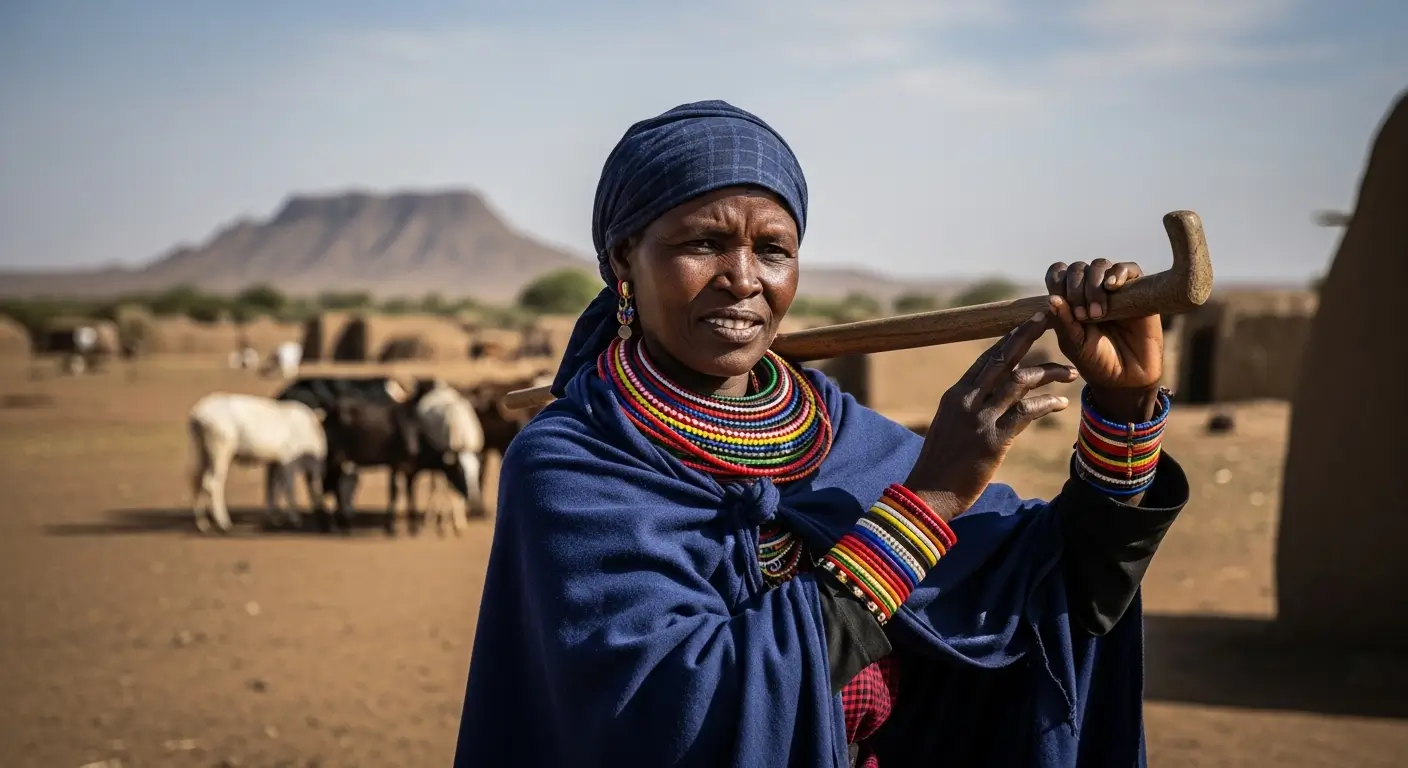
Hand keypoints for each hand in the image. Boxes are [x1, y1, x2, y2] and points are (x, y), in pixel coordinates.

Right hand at [904, 311, 1078, 519]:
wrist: (927, 494)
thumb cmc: (939, 464)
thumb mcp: (949, 427)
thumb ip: (967, 409)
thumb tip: (988, 398)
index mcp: (955, 395)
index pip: (986, 358)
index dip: (1009, 338)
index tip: (1028, 323)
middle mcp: (967, 401)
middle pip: (1003, 359)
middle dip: (1028, 336)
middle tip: (1051, 319)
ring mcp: (980, 419)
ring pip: (1020, 382)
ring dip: (1049, 373)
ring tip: (1070, 371)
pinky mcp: (993, 441)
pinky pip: (1026, 413)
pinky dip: (1047, 405)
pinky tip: (1062, 403)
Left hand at [1045, 260, 1163, 422]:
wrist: (1128, 378)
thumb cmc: (1096, 362)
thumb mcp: (1075, 345)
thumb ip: (1063, 323)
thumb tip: (1051, 299)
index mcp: (1069, 300)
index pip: (1058, 274)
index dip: (1058, 282)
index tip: (1062, 304)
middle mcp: (1090, 290)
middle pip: (1077, 268)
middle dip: (1076, 289)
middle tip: (1083, 316)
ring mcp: (1114, 289)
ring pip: (1100, 265)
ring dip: (1093, 284)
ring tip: (1098, 313)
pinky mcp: (1137, 291)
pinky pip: (1129, 269)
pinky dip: (1118, 273)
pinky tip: (1112, 286)